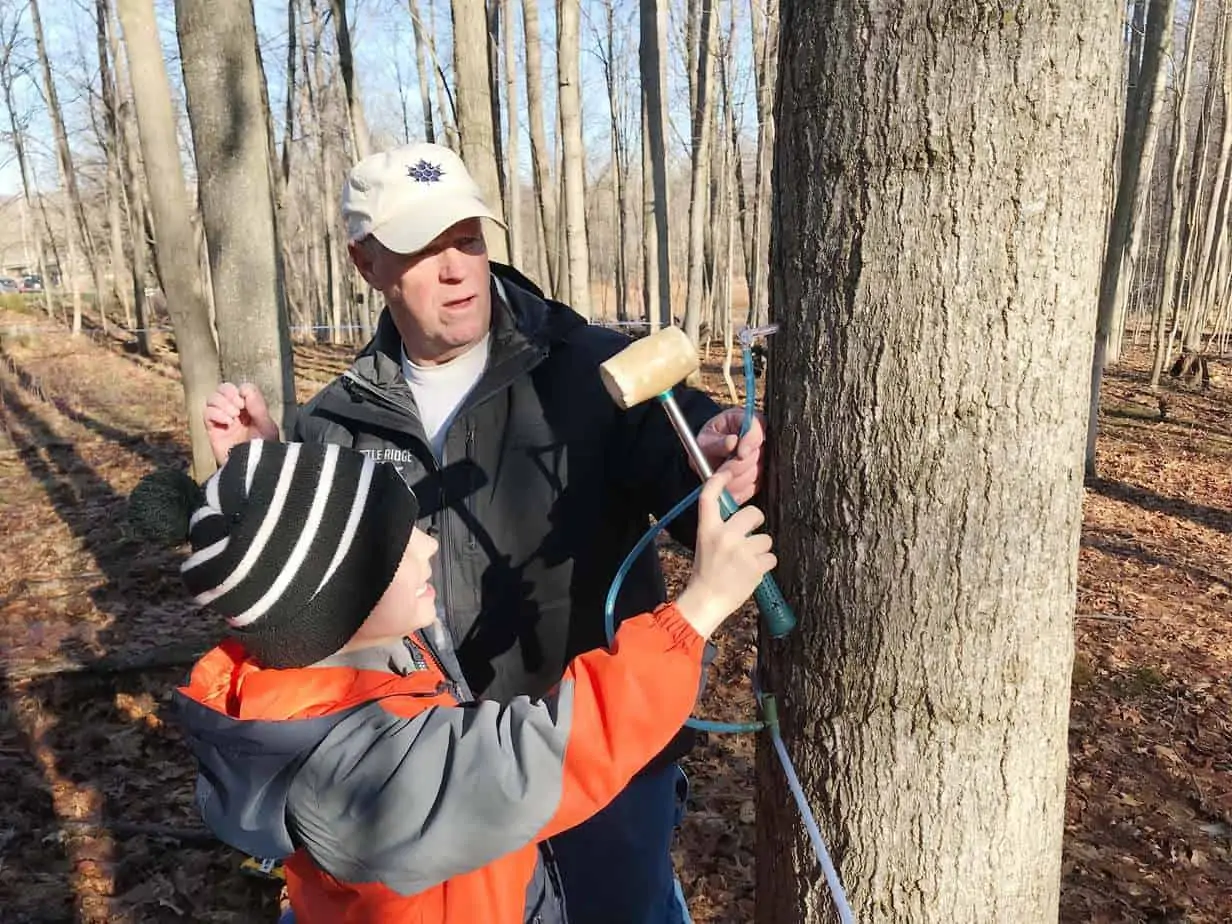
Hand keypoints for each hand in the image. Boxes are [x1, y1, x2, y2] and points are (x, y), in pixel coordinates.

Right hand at [204, 382, 278, 464]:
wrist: (252, 470)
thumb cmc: (264, 450)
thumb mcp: (267, 427)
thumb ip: (258, 406)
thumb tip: (244, 389)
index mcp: (251, 409)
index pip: (241, 388)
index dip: (243, 390)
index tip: (248, 404)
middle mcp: (235, 413)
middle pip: (223, 388)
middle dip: (230, 393)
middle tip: (239, 408)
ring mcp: (223, 421)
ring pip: (212, 398)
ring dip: (223, 404)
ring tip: (233, 418)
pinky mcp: (212, 431)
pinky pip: (206, 413)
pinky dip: (216, 413)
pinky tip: (227, 423)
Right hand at [675, 471, 775, 638]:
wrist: (707, 600)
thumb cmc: (707, 572)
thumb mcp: (704, 543)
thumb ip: (719, 527)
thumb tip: (738, 514)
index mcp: (707, 529)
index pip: (710, 497)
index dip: (719, 481)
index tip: (727, 473)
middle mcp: (724, 536)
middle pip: (753, 513)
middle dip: (756, 523)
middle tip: (748, 537)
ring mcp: (741, 550)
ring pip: (766, 539)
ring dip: (760, 550)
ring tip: (746, 562)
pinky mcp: (755, 565)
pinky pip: (771, 557)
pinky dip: (764, 565)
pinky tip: (751, 572)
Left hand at [695, 408, 764, 504]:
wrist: (706, 460)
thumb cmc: (708, 444)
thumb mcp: (706, 439)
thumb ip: (718, 441)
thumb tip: (732, 442)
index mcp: (748, 423)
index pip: (758, 429)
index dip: (750, 442)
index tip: (740, 453)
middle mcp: (759, 441)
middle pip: (757, 455)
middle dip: (737, 465)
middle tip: (721, 471)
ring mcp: (762, 461)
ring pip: (755, 474)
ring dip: (735, 479)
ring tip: (719, 478)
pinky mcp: (760, 479)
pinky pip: (752, 487)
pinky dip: (738, 490)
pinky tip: (725, 486)